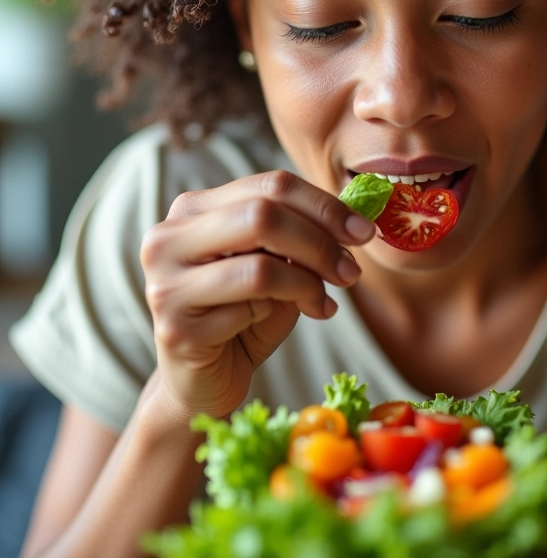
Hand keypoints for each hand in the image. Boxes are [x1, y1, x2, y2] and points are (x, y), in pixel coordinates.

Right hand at [140, 170, 374, 418]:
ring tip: (325, 299)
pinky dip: (286, 312)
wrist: (205, 380)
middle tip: (351, 271)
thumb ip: (299, 237)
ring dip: (309, 284)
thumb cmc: (244, 315)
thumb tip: (353, 222)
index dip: (324, 205)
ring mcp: (165, 283)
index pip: (270, 185)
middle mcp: (168, 238)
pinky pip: (249, 310)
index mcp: (194, 209)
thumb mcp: (276, 265)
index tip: (362, 230)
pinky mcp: (175, 330)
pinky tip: (301, 318)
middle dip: (321, 243)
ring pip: (261, 266)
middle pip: (263, 215)